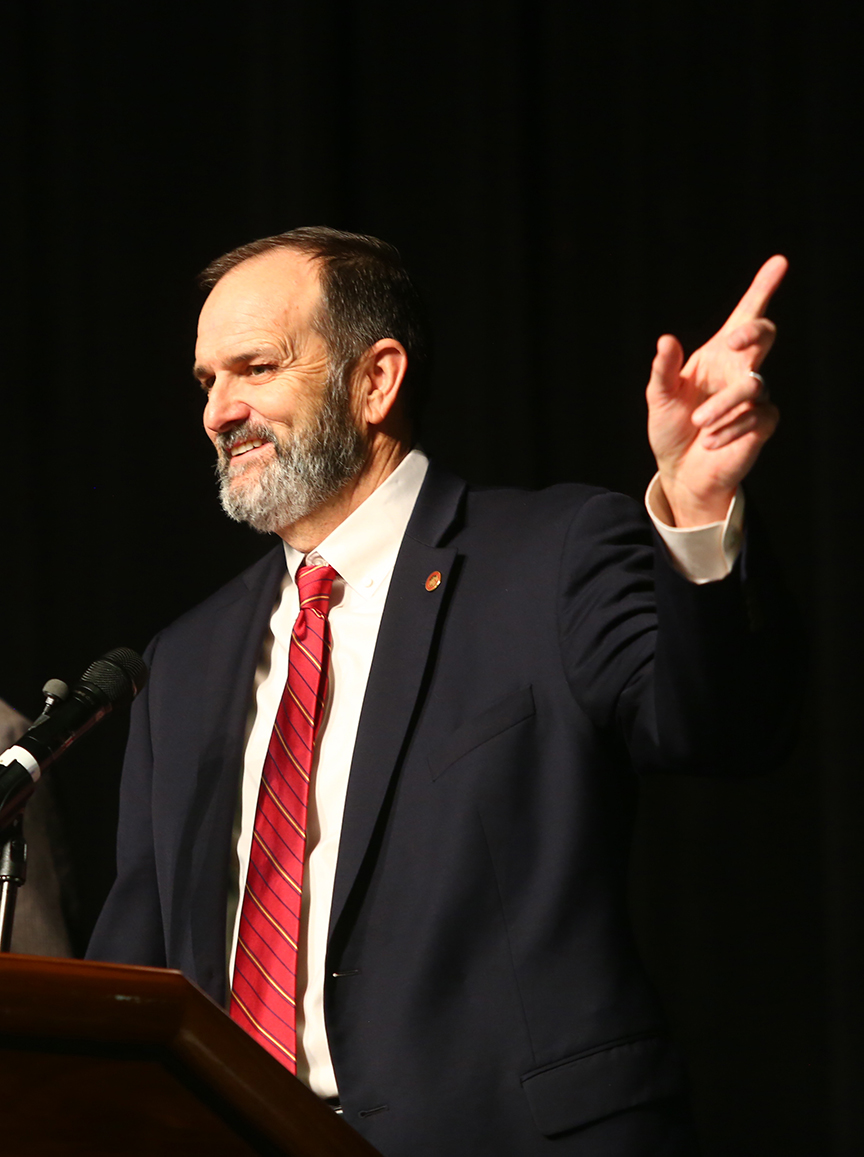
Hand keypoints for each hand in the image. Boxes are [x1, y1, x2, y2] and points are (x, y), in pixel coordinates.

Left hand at [646, 255, 786, 525]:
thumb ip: (663, 369)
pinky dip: (730, 429)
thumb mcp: (659, 397)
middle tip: (733, 341)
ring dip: (724, 405)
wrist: (680, 470)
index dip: (762, 288)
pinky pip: (756, 416)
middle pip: (764, 335)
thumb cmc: (671, 428)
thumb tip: (666, 340)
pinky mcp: (762, 423)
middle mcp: (739, 369)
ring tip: (699, 423)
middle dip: (753, 332)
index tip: (779, 262)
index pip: (745, 316)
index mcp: (717, 355)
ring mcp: (753, 396)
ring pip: (753, 385)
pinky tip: (711, 441)